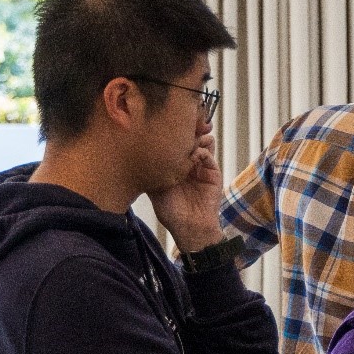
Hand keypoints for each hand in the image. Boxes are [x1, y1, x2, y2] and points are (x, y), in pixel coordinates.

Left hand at [149, 128, 224, 252]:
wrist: (190, 228)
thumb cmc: (171, 212)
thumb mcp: (154, 189)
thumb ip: (151, 169)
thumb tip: (139, 150)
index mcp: (175, 165)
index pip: (174, 143)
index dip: (171, 132)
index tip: (162, 125)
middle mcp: (189, 163)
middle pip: (190, 138)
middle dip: (186, 129)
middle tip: (178, 125)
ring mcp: (202, 167)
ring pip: (202, 142)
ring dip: (195, 138)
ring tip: (186, 140)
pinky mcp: (213, 173)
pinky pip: (208, 155)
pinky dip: (200, 151)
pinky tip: (192, 155)